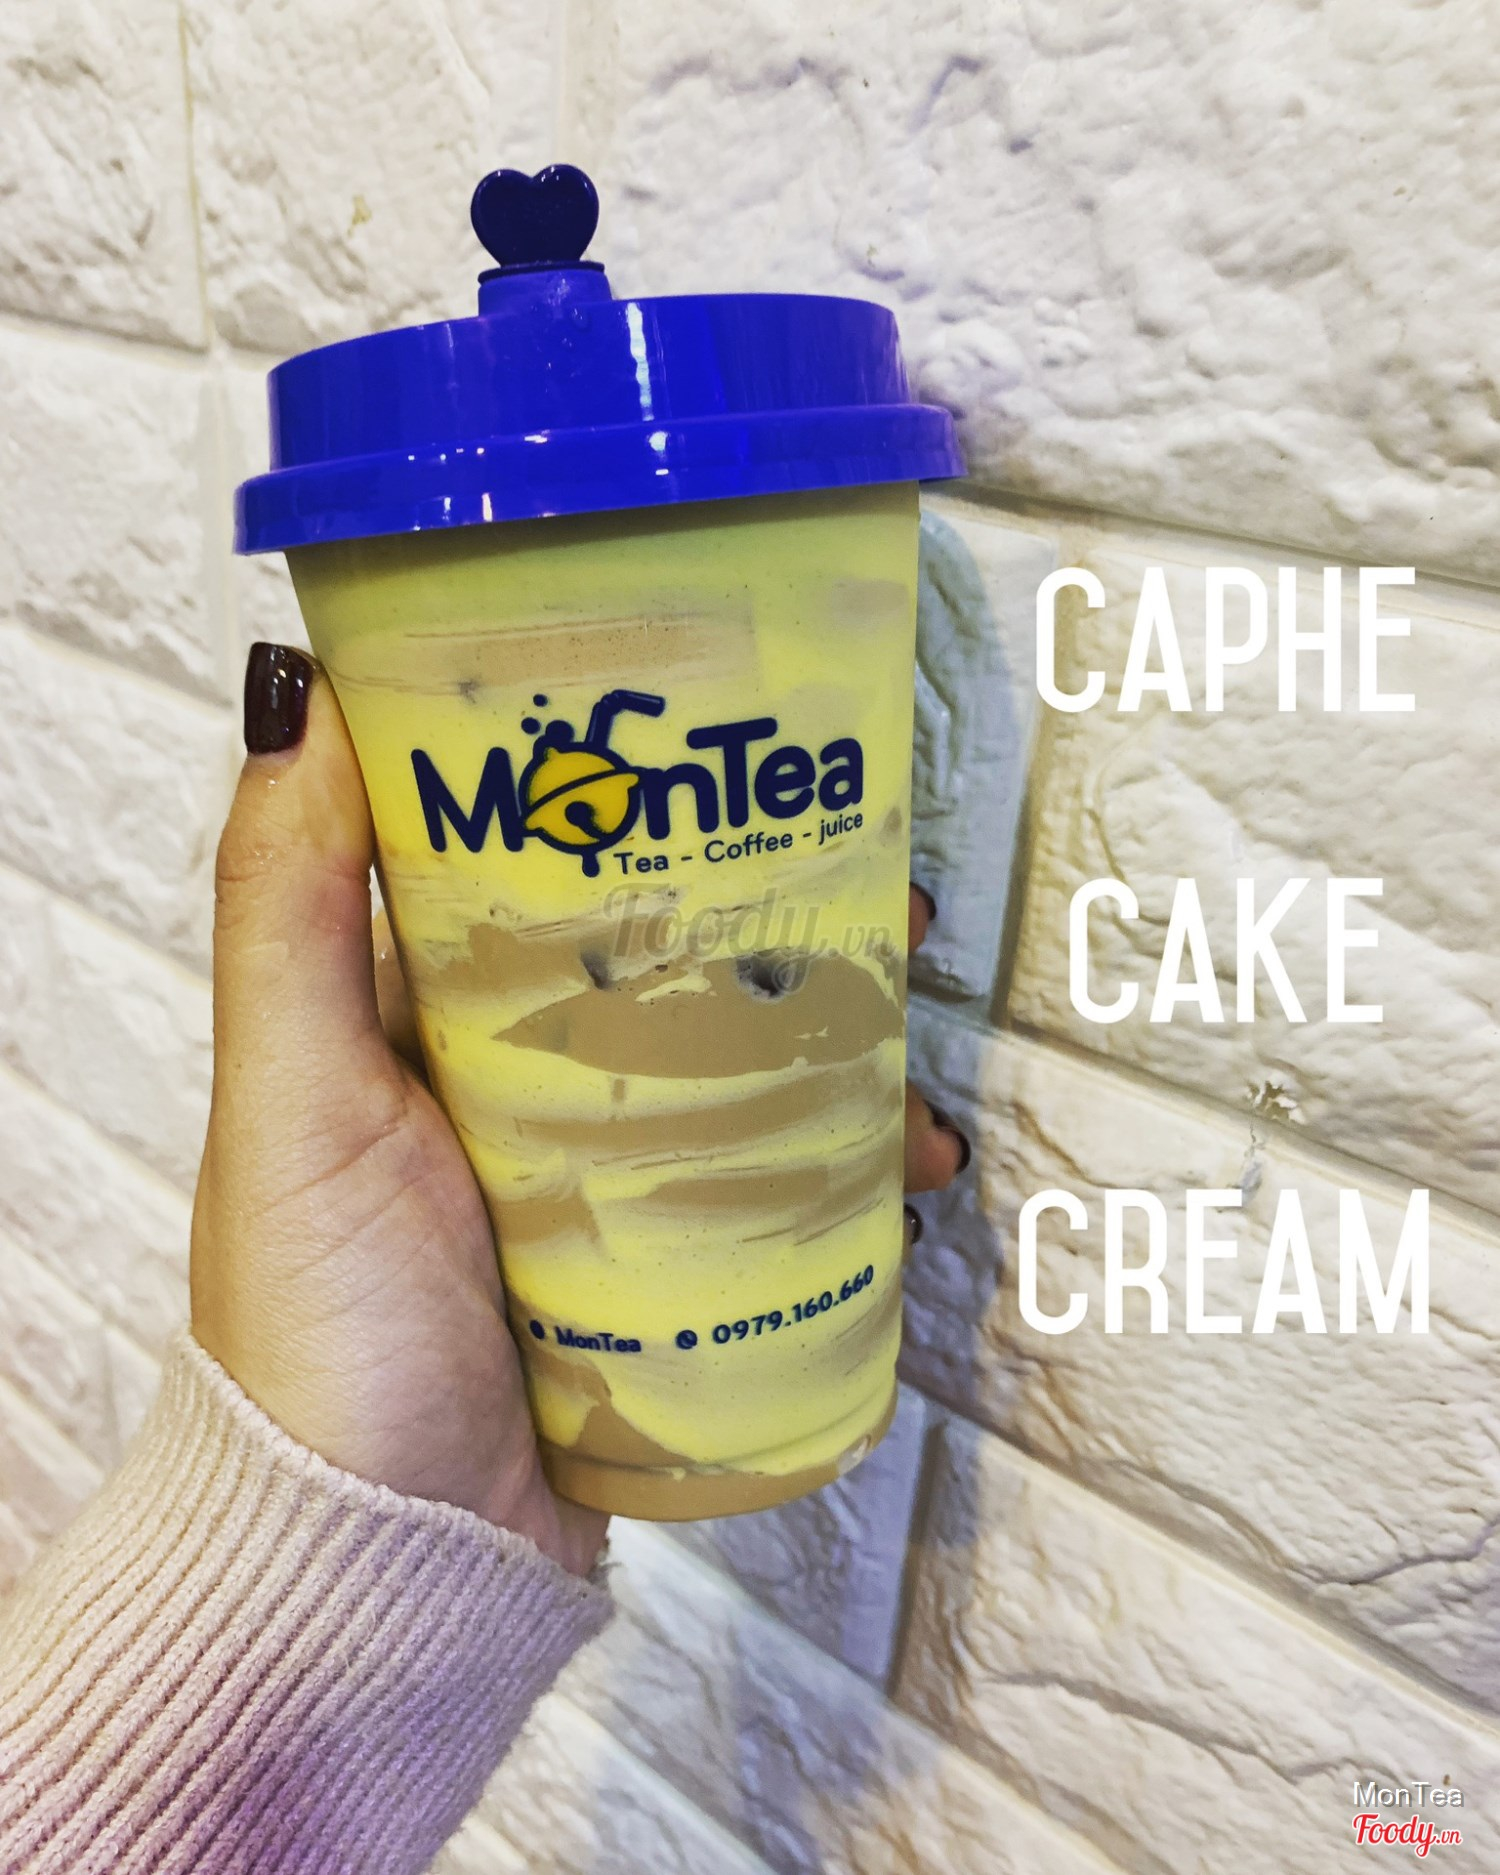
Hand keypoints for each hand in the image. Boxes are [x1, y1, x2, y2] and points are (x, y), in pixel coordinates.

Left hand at [192, 646, 965, 1574]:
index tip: (738, 761)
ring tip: (914, 1042)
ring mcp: (598, 1184)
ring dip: (843, 1047)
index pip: (549, 877)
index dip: (647, 811)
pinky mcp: (661, 1273)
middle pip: (676, 969)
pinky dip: (849, 1168)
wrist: (386, 1562)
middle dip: (785, 929)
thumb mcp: (297, 1094)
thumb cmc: (319, 1327)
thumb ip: (288, 903)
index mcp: (431, 1023)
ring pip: (741, 1075)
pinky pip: (770, 1190)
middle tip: (879, 910)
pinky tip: (910, 1165)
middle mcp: (519, 1090)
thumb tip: (302, 697)